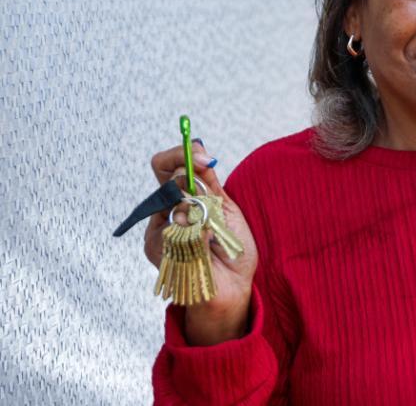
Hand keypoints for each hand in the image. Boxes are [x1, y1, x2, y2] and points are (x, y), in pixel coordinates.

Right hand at [144, 141, 258, 344]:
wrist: (232, 286)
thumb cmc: (231, 250)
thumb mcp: (225, 209)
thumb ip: (210, 185)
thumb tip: (201, 155)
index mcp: (184, 198)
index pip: (169, 166)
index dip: (183, 155)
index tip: (204, 157)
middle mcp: (167, 211)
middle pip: (165, 177)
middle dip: (189, 174)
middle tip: (208, 180)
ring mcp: (159, 229)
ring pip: (173, 201)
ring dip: (200, 211)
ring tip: (213, 232)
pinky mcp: (156, 247)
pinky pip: (175, 227)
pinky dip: (197, 233)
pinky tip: (205, 246)